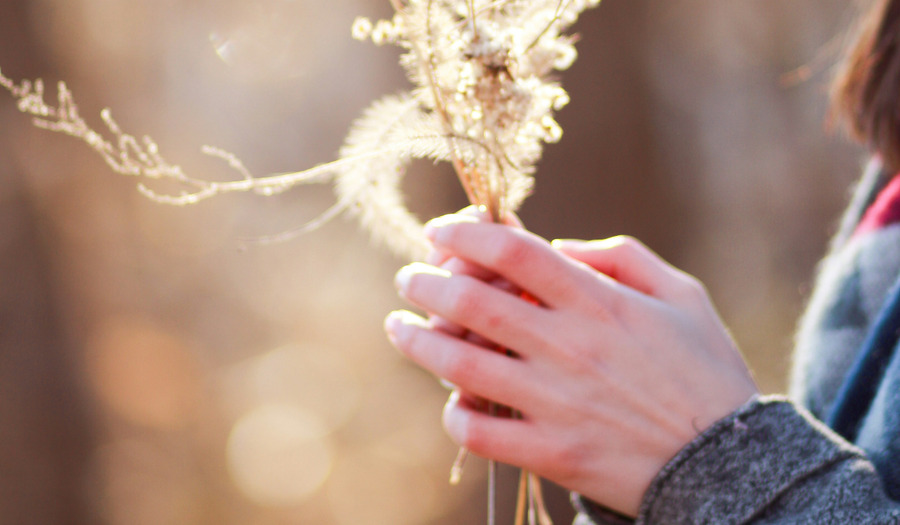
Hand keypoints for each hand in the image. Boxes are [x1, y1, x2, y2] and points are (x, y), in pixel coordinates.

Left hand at [384, 213, 758, 516]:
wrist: (726, 461)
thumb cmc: (704, 370)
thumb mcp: (681, 295)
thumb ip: (621, 256)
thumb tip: (560, 245)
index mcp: (598, 303)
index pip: (512, 252)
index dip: (465, 233)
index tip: (440, 232)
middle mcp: (568, 346)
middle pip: (470, 302)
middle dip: (425, 283)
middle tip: (409, 278)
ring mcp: (554, 402)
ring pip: (459, 364)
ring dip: (417, 341)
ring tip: (399, 327)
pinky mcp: (550, 451)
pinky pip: (477, 431)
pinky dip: (455, 411)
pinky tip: (451, 397)